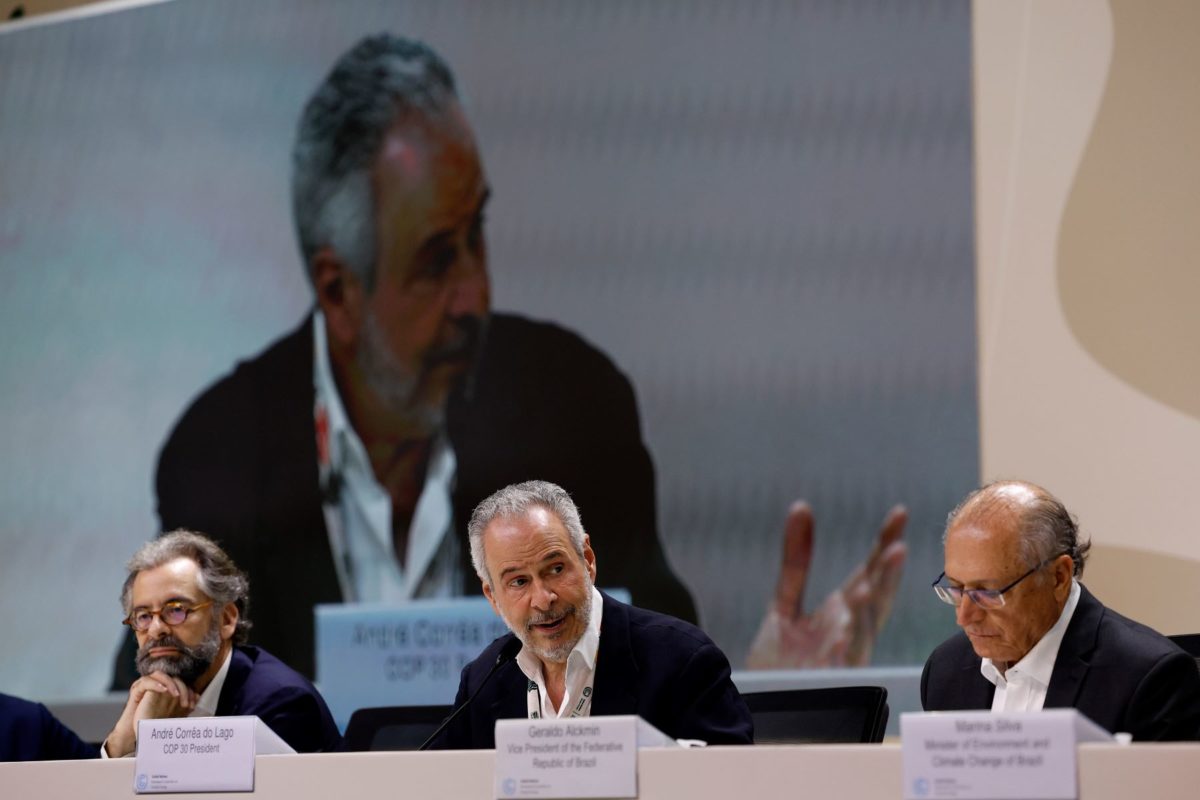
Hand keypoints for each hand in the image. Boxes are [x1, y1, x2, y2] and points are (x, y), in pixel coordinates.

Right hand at [103, 671, 198, 756]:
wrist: (135, 734)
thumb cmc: (153, 724)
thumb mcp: (173, 714)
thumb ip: (184, 705)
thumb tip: (197, 696)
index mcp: (166, 688)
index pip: (181, 681)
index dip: (189, 691)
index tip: (193, 705)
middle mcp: (156, 684)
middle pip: (173, 677)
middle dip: (183, 688)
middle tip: (186, 703)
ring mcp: (146, 685)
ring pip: (160, 674)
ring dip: (171, 683)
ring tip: (176, 695)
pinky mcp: (137, 690)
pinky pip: (146, 681)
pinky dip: (156, 684)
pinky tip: (164, 691)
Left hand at [745, 501, 906, 668]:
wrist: (759, 700)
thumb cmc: (780, 659)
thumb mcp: (785, 600)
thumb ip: (797, 557)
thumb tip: (801, 508)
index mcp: (843, 610)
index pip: (870, 570)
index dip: (885, 542)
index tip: (899, 514)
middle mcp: (850, 630)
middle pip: (876, 595)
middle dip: (887, 572)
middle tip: (898, 544)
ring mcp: (842, 653)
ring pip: (862, 628)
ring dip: (867, 607)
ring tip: (870, 582)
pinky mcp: (828, 675)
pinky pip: (840, 656)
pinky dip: (844, 640)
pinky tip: (844, 621)